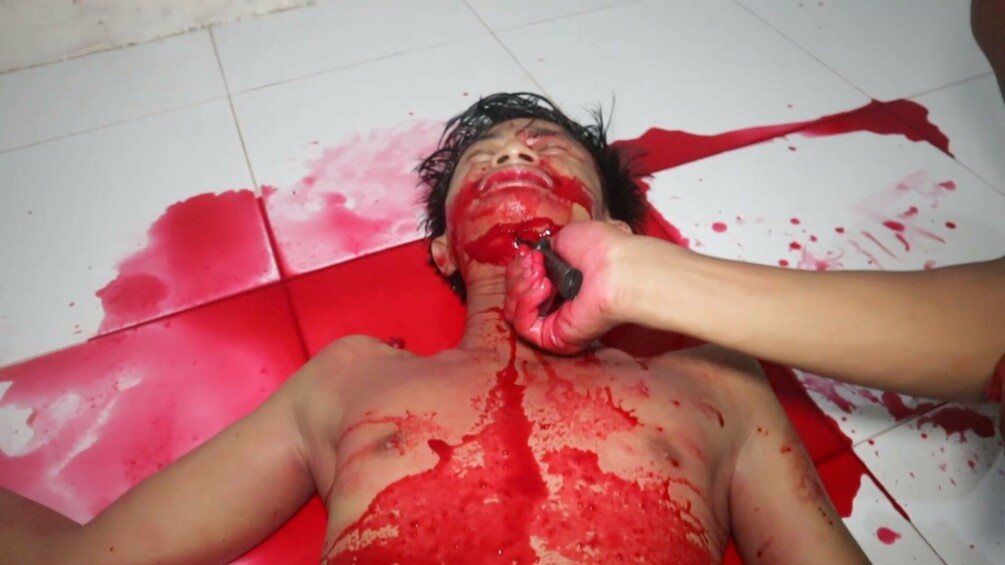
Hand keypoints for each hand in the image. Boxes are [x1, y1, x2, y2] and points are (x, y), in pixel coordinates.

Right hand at [504, 220, 631, 353]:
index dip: (519, 267)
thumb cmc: (600, 249)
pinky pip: (522, 324)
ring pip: (512, 311)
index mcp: (557, 282)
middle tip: (537, 265)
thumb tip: (530, 259)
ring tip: (542, 275)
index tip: (529, 255)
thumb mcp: (564, 240)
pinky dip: (526, 302)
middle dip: (518, 275)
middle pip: (512, 295)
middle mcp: (553, 304)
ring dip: (521, 287)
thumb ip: (543, 252)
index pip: (521, 281)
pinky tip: (545, 287)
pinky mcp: (551, 337)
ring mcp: (551, 322)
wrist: (615, 267)